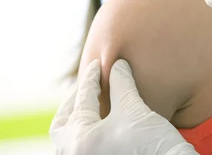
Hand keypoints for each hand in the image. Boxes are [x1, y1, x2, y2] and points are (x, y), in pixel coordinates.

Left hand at [50, 59, 197, 154]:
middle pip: (62, 125)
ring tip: (91, 106)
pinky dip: (84, 135)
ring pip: (68, 140)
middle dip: (72, 103)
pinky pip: (80, 149)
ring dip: (77, 120)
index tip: (98, 65)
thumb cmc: (150, 143)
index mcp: (80, 139)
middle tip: (85, 87)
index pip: (82, 100)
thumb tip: (118, 66)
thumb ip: (121, 84)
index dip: (90, 78)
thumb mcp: (133, 109)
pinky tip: (99, 125)